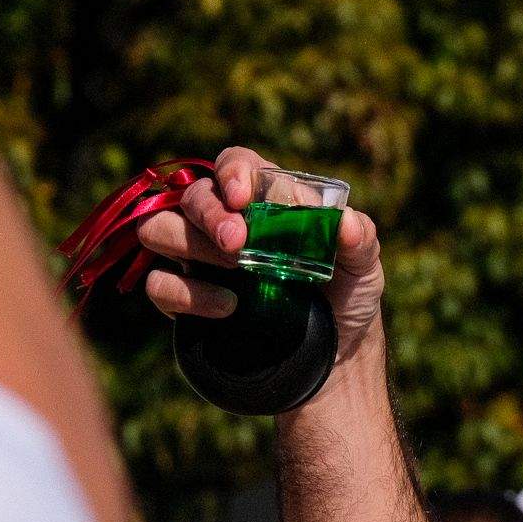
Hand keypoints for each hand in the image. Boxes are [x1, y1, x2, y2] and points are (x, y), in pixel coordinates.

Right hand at [136, 147, 384, 365]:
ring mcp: (199, 261)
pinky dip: (187, 293)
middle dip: (210, 212)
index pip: (234, 164)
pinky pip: (159, 285)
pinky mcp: (186, 302)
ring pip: (158, 229)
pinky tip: (229, 306)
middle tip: (237, 242)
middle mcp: (224, 223)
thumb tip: (346, 223)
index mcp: (264, 201)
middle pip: (192, 194)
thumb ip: (360, 240)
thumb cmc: (346, 297)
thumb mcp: (364, 268)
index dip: (232, 172)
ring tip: (235, 269)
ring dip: (188, 242)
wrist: (333, 356)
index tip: (242, 196)